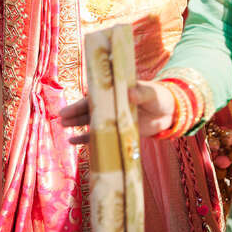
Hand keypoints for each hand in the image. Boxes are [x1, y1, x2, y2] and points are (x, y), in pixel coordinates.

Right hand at [60, 80, 174, 144]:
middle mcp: (112, 103)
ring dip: (77, 123)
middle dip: (76, 112)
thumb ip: (141, 93)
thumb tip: (129, 93)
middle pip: (91, 107)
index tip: (75, 100)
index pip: (99, 94)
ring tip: (63, 126)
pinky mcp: (117, 130)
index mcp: (118, 90)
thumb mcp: (151, 93)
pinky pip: (99, 135)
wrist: (169, 113)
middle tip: (61, 116)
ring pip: (92, 120)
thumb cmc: (160, 97)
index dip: (87, 98)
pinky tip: (73, 141)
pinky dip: (86, 138)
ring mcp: (113, 117)